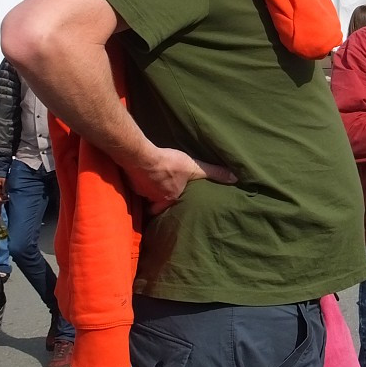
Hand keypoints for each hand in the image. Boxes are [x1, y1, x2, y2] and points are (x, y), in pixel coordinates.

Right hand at [123, 147, 237, 214]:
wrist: (142, 157)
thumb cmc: (170, 163)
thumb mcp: (195, 167)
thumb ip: (214, 173)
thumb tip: (235, 178)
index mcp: (169, 198)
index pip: (169, 208)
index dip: (170, 207)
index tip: (172, 207)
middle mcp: (154, 199)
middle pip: (154, 207)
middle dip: (156, 205)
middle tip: (159, 201)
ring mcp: (141, 191)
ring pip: (144, 196)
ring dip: (147, 192)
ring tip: (150, 186)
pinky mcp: (130, 181)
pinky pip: (134, 185)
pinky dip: (137, 181)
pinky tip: (139, 174)